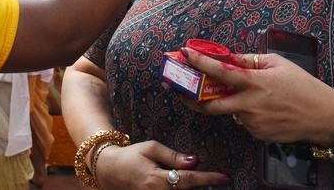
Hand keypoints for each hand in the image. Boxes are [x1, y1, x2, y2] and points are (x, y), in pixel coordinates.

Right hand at [94, 141, 229, 188]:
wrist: (108, 171)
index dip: (209, 179)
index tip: (225, 178)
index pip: (188, 180)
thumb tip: (194, 161)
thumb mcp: (151, 148)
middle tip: (221, 182)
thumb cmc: (131, 156)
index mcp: (156, 180)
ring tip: (208, 183)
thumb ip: (173, 156)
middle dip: (205, 188)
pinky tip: (190, 186)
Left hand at [176, 48, 333, 146]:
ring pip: (230, 111)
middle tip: (176, 89)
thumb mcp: (278, 64)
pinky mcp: (257, 135)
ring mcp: (251, 122)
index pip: (219, 72)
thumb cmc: (303, 86)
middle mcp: (249, 104)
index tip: (185, 54)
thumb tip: (228, 57)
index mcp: (254, 82)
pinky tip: (266, 107)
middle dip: (188, 98)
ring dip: (230, 101)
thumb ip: (250, 61)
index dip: (199, 62)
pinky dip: (246, 112)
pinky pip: (244, 121)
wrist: (323, 116)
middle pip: (208, 105)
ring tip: (255, 94)